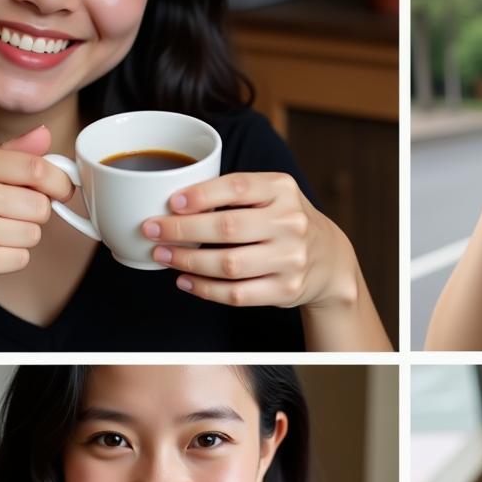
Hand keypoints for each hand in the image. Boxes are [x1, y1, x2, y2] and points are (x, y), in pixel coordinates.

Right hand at [0, 126, 72, 309]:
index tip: (61, 190)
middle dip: (33, 215)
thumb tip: (45, 134)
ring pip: (33, 234)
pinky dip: (8, 259)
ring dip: (19, 238)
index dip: (60, 183)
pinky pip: (21, 259)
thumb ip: (11, 154)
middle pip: (41, 206)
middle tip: (5, 216)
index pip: (36, 168)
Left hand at [141, 173, 361, 311]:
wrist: (329, 259)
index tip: (172, 202)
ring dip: (188, 262)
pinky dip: (205, 289)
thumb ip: (235, 192)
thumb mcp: (273, 194)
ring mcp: (290, 259)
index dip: (201, 194)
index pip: (237, 187)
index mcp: (283, 190)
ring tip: (163, 256)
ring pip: (229, 264)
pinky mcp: (285, 290)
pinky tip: (185, 281)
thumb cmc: (285, 221)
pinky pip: (237, 294)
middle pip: (227, 228)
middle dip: (182, 230)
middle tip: (152, 230)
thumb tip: (175, 203)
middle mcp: (291, 223)